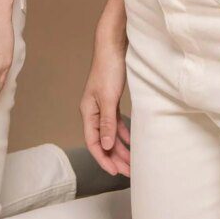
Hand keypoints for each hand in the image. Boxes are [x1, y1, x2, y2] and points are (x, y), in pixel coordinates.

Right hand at [79, 34, 130, 177]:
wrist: (113, 46)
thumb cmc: (108, 69)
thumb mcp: (108, 98)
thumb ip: (107, 122)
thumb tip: (105, 146)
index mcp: (88, 112)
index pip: (93, 142)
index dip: (103, 159)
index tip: (115, 172)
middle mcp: (93, 111)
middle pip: (102, 141)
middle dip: (115, 157)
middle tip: (128, 172)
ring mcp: (102, 106)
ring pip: (110, 133)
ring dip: (120, 148)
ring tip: (132, 161)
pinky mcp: (111, 100)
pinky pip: (116, 123)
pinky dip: (122, 133)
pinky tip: (130, 141)